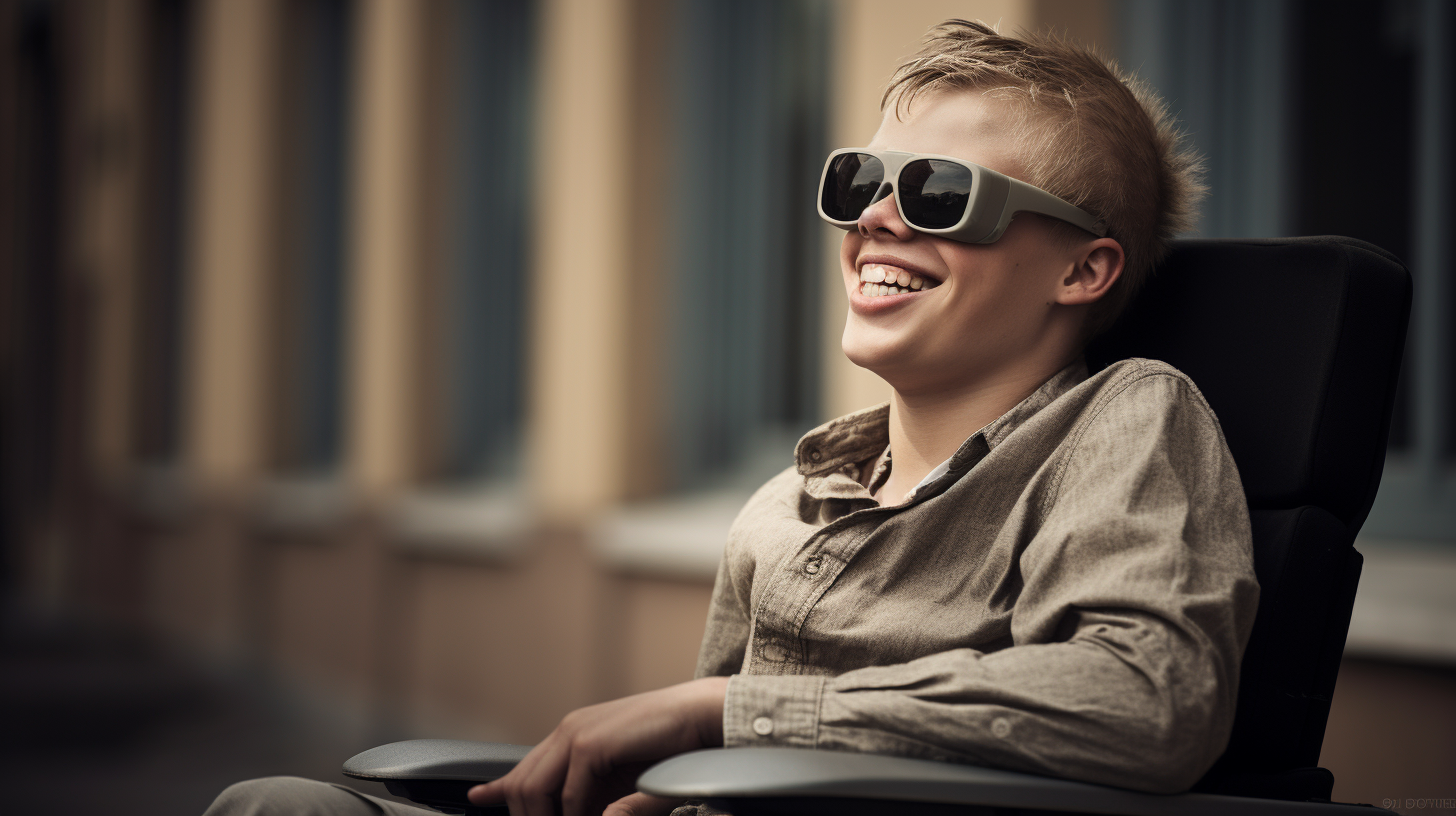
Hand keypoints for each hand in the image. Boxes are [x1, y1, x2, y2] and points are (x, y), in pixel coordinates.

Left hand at [468, 676, 729, 815]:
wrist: (704, 718)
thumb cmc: (673, 748)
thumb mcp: (625, 783)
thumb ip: (600, 804)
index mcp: (574, 735)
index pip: (525, 769)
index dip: (498, 789)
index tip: (479, 799)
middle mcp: (568, 731)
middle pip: (522, 787)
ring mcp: (576, 734)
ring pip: (535, 793)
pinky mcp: (591, 744)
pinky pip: (567, 796)